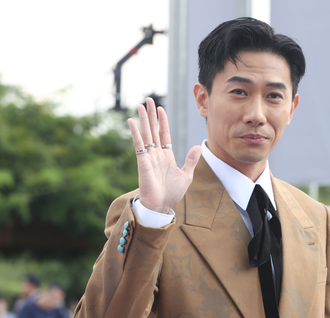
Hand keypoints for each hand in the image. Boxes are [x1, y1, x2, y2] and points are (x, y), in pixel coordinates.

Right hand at [128, 98, 201, 212]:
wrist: (161, 205)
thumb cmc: (172, 193)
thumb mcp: (186, 175)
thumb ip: (191, 160)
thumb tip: (199, 146)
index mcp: (166, 156)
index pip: (164, 134)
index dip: (163, 121)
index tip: (161, 109)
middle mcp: (156, 154)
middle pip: (153, 130)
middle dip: (151, 115)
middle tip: (148, 100)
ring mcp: (149, 156)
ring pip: (146, 133)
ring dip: (143, 119)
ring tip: (140, 105)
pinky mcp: (142, 161)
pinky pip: (138, 144)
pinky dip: (135, 132)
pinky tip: (131, 121)